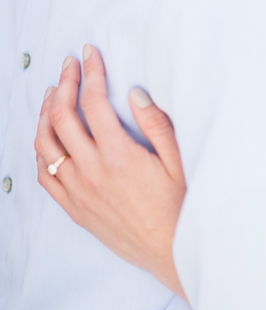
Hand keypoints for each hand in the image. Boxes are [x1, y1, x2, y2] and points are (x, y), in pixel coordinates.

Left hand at [35, 45, 187, 300]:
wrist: (171, 253)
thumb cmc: (180, 209)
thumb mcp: (179, 162)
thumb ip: (157, 125)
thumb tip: (136, 94)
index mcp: (120, 156)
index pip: (94, 103)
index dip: (91, 73)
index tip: (90, 55)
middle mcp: (92, 172)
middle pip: (62, 117)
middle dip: (64, 84)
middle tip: (70, 66)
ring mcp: (79, 192)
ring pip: (45, 145)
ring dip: (45, 114)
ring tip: (53, 95)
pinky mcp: (75, 209)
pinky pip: (45, 176)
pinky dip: (41, 151)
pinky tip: (47, 138)